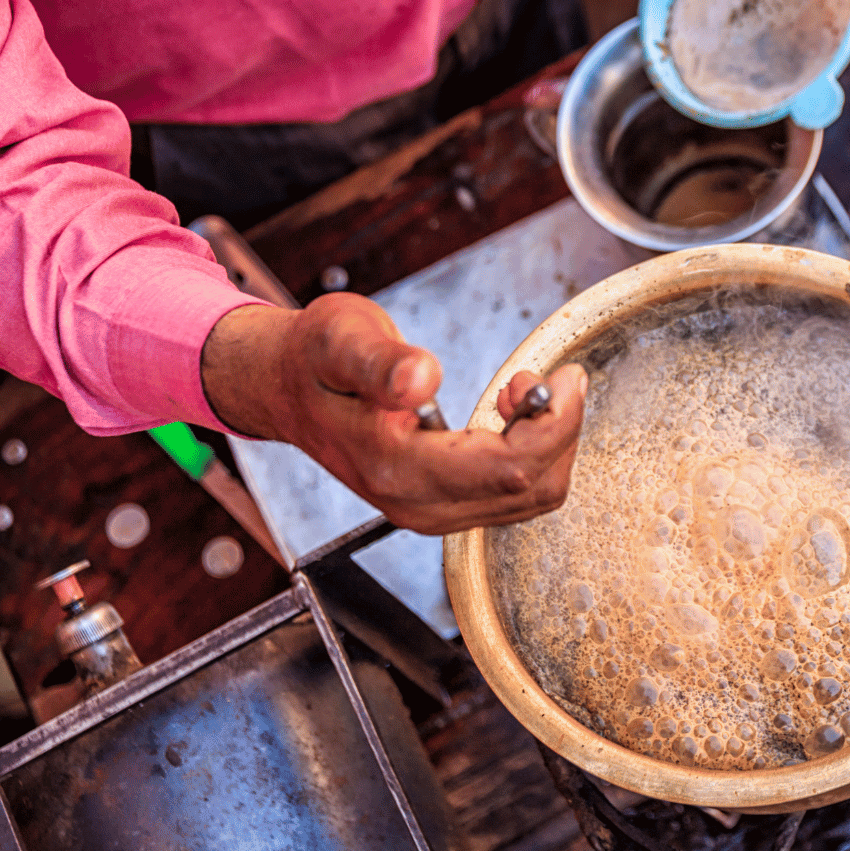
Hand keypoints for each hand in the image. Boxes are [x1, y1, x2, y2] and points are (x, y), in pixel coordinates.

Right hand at [203, 296, 585, 533]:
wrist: (284, 388)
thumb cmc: (315, 359)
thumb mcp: (341, 339)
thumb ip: (381, 361)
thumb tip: (422, 378)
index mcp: (396, 468)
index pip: (509, 467)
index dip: (554, 423)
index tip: (565, 376)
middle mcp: (416, 504)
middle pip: (530, 490)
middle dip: (559, 431)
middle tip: (549, 376)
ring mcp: (428, 511)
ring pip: (529, 499)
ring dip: (549, 444)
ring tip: (527, 390)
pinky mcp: (439, 506)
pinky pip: (513, 496)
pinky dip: (533, 456)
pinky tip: (512, 414)